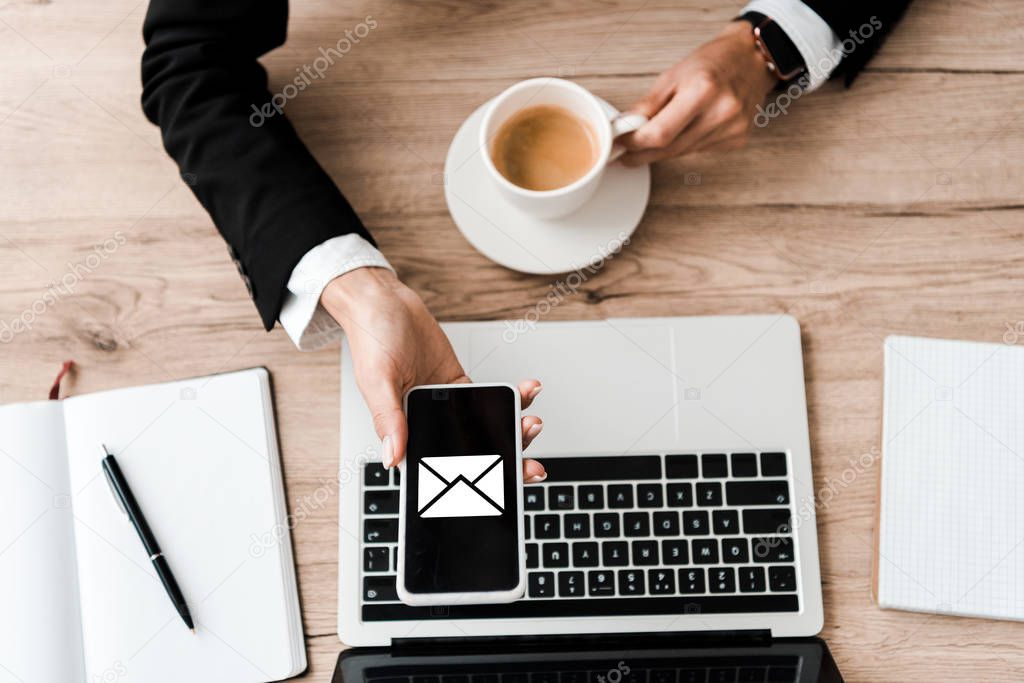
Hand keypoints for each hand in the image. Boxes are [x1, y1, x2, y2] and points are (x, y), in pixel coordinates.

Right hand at [321, 267, 546, 481]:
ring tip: (532, 423)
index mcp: (404, 431)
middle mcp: (427, 422)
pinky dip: (511, 396)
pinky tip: (527, 391)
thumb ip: (388, 419)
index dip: (470, 482)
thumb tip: (393, 457)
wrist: (384, 302)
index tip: (499, 488)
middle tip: (530, 467)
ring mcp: (447, 404)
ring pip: (486, 426)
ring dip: (512, 428)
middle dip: (503, 462)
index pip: (439, 467)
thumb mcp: (377, 380)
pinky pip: (489, 396)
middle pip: (470, 452)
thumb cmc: (372, 338)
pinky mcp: (459, 384)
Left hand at [620, 21, 778, 165]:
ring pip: (683, 153)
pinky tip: (686, 131)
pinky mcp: (738, 139)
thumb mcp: (673, 75)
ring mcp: (733, 129)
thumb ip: (648, 105)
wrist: (751, 60)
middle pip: (671, 149)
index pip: (660, 133)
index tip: (621, 144)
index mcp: (703, 90)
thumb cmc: (713, 62)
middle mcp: (722, 112)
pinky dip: (685, 145)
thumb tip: (625, 127)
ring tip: (650, 140)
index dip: (635, 143)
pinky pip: (699, 151)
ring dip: (662, 151)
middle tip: (626, 153)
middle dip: (643, 153)